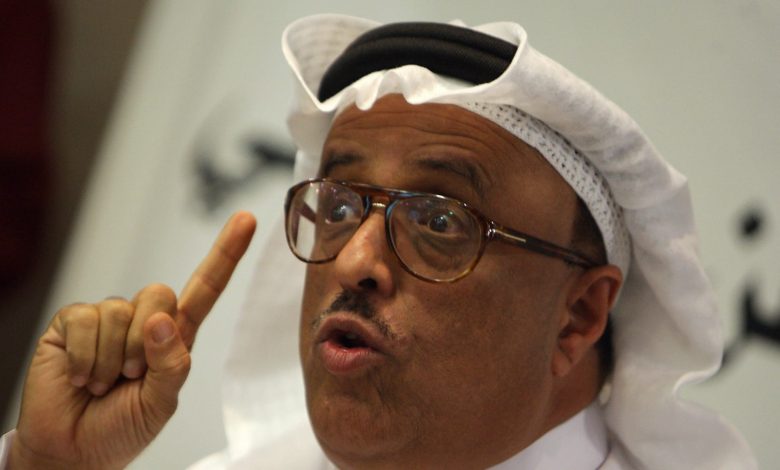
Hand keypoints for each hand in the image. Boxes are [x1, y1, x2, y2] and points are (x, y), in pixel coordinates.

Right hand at [9, 212, 255, 468]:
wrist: (73, 450)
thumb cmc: (123, 427)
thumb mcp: (160, 403)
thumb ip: (170, 364)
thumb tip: (160, 318)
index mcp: (175, 335)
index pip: (206, 288)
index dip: (226, 253)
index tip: (247, 219)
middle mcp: (143, 319)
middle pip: (160, 293)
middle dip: (145, 344)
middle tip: (130, 378)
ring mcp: (107, 318)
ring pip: (121, 311)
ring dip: (113, 359)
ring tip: (104, 383)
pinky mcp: (73, 321)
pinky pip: (86, 320)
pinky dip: (86, 358)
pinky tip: (81, 378)